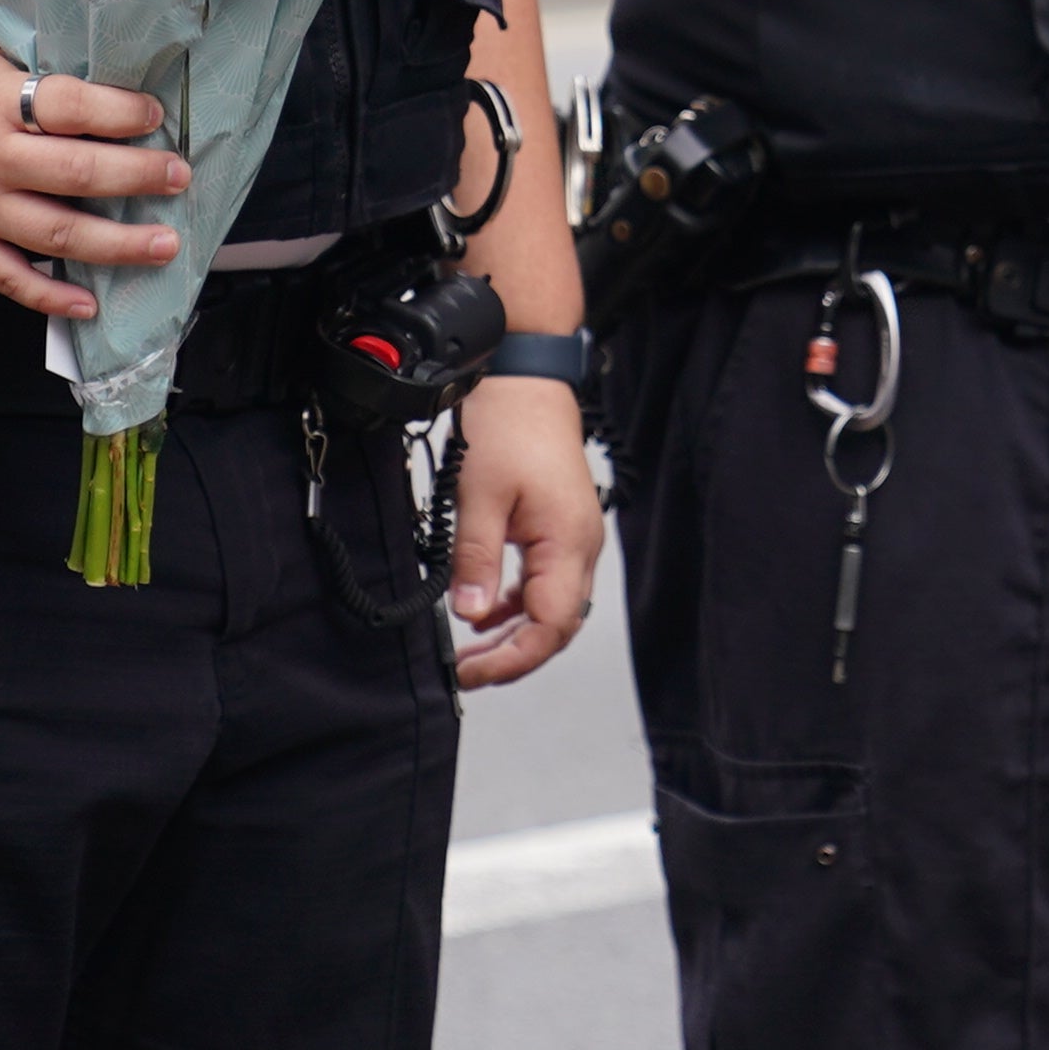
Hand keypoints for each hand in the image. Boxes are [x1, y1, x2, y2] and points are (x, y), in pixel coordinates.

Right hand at [0, 37, 188, 316]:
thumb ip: (37, 88)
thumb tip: (104, 104)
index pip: (73, 108)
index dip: (123, 113)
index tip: (156, 116)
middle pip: (78, 174)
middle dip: (139, 177)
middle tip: (177, 177)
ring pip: (57, 234)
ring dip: (117, 243)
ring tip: (162, 244)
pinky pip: (10, 278)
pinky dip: (51, 295)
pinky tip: (89, 302)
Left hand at [447, 370, 602, 689]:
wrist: (526, 378)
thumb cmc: (509, 424)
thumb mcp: (479, 495)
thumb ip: (476, 559)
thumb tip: (470, 613)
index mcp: (568, 542)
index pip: (550, 626)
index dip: (511, 659)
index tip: (470, 671)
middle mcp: (581, 546)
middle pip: (557, 625)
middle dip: (513, 656)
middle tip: (467, 671)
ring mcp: (575, 538)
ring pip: (552, 608)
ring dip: (514, 634)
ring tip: (472, 652)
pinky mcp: (561, 529)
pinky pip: (546, 583)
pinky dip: (517, 605)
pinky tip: (486, 611)